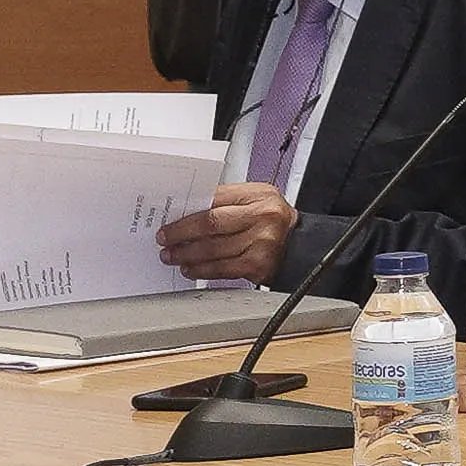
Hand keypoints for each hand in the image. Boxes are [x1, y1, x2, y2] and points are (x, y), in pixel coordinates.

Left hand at [157, 183, 297, 284]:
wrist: (301, 244)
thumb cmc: (274, 222)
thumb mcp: (256, 201)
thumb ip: (226, 203)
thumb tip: (187, 213)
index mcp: (259, 195)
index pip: (215, 200)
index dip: (188, 212)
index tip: (170, 221)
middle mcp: (263, 217)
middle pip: (211, 224)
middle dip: (181, 233)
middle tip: (165, 239)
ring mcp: (261, 242)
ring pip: (213, 249)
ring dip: (187, 254)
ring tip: (173, 256)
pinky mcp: (258, 265)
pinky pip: (222, 269)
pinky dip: (202, 270)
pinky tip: (191, 268)